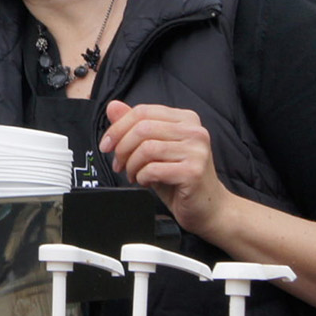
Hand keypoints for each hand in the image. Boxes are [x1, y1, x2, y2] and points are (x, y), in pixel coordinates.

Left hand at [99, 100, 230, 232]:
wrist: (208, 207)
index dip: (118, 127)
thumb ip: (135, 127)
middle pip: (142, 128)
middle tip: (118, 164)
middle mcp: (194, 131)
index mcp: (186, 119)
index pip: (143, 111)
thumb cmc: (180, 179)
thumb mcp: (154, 150)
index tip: (106, 144)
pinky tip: (146, 182)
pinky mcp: (193, 171)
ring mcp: (196, 151)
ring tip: (133, 174)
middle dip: (122, 148)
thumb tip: (113, 107)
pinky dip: (142, 177)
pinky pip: (153, 169)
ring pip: (146, 148)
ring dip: (131, 165)